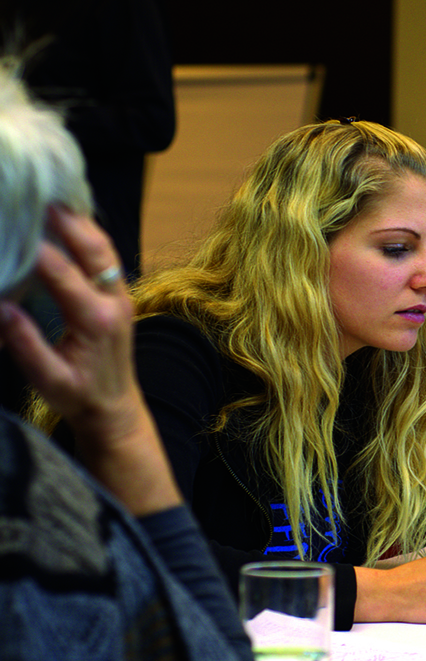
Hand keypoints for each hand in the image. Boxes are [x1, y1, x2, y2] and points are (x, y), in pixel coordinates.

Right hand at [2, 208, 137, 435]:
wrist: (115, 409)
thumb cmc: (79, 396)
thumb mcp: (48, 379)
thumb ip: (25, 344)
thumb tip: (0, 308)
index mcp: (97, 320)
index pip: (63, 274)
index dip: (37, 249)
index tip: (14, 226)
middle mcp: (115, 303)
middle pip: (95, 250)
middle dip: (69, 221)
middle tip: (42, 195)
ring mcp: (122, 298)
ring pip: (106, 250)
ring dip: (82, 224)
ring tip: (56, 199)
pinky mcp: (120, 298)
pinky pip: (108, 259)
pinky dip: (90, 237)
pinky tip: (71, 224)